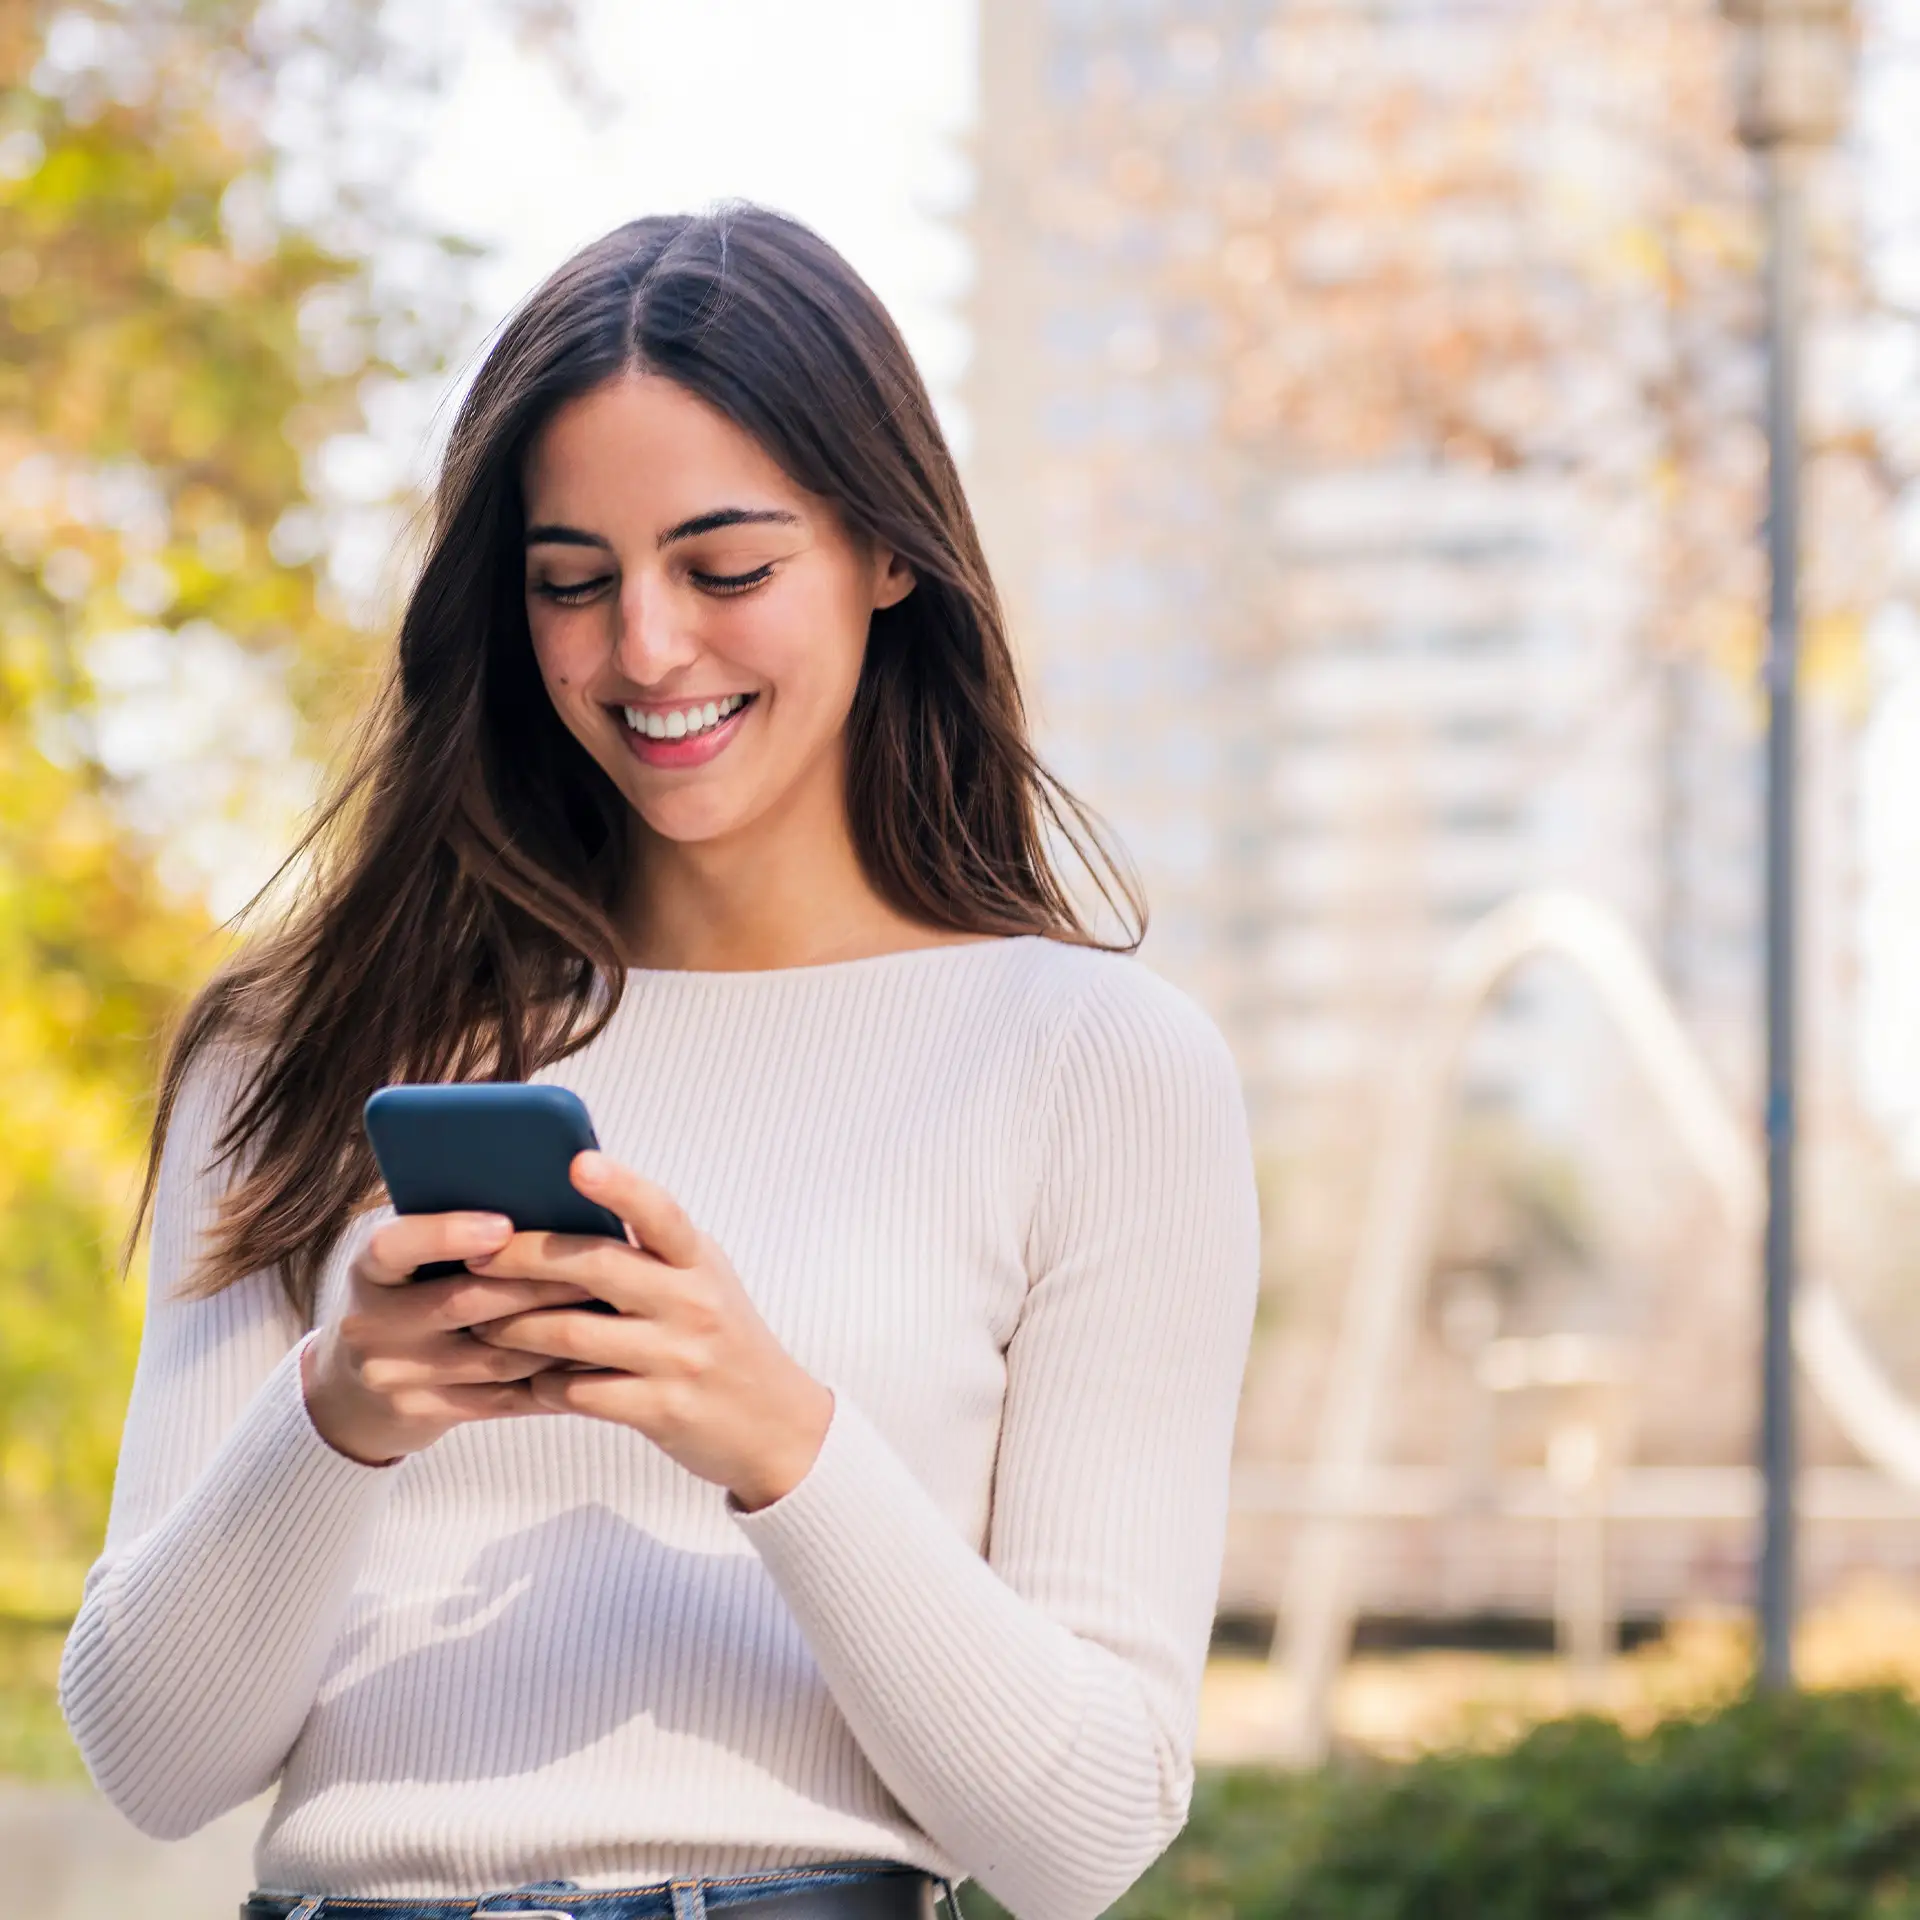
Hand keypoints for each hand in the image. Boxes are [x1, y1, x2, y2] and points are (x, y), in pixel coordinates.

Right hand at [302, 1211, 595, 1465]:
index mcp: (368, 1270)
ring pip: (492, 1355)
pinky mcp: (422, 1414)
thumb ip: (454, 1232)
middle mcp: (371, 1324)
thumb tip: (542, 1195)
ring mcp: (394, 1375)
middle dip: (535, 1284)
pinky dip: (551, 1380)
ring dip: (556, 1334)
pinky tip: (593, 1362)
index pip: (394, 1246)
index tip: (503, 1225)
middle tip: (598, 1267)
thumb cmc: (406, 1297)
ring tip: (610, 1311)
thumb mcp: (408, 1262)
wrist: (353, 1389)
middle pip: (462, 1302)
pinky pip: (500, 1399)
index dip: (447, 1234)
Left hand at [466, 1152, 833, 1511]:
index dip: (620, 1185)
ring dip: (514, 1328)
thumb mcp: (702, 1281)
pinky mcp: (660, 1410)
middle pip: (597, 1266)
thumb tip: (570, 1206)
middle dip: (524, 1257)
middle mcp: (692, 1303)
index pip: (661, 1212)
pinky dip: (541, 1385)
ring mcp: (677, 1358)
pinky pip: (579, 1392)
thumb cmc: (721, 1340)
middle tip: (474, 1253)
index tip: (577, 1162)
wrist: (775, 1426)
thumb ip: (650, 1250)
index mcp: (700, 1262)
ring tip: (478, 1323)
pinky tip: (522, 1380)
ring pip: (572, 1333)